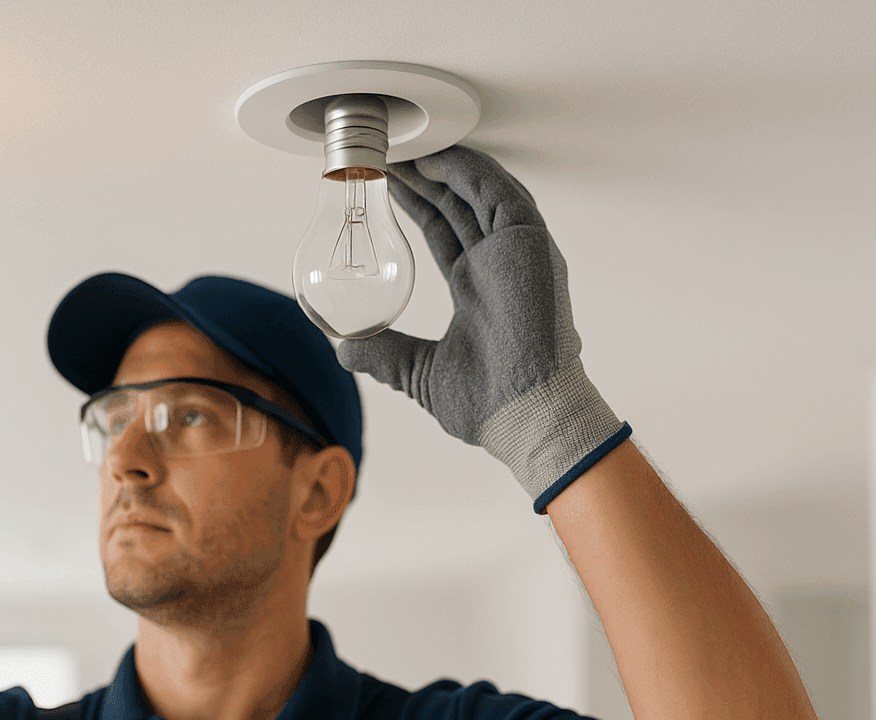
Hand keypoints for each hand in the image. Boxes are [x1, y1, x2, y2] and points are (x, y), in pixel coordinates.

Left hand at [336, 146, 626, 512]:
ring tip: (409, 147)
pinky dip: (471, 171)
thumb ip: (383, 355)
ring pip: (480, 193)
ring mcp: (517, 253)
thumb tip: (344, 349)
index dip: (419, 206)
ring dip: (446, 167)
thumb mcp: (418, 372)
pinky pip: (500, 194)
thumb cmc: (488, 404)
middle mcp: (499, 266)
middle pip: (460, 205)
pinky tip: (440, 158)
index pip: (446, 233)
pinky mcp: (530, 244)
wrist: (520, 415)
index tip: (391, 186)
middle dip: (427, 179)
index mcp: (479, 290)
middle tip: (392, 154)